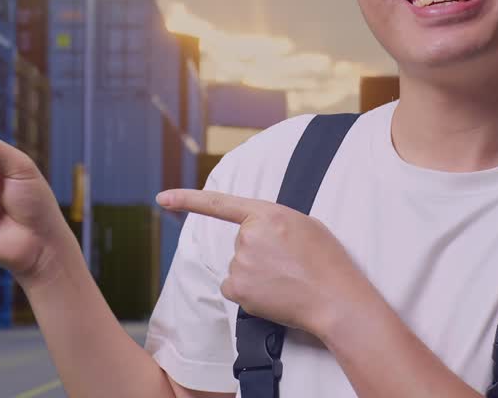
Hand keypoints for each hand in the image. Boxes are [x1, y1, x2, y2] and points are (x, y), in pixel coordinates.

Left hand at [157, 189, 372, 338]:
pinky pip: (234, 288)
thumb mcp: (305, 226)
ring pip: (238, 268)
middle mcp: (248, 235)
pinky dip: (249, 293)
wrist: (335, 298)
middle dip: (259, 253)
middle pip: (241, 243)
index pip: (219, 204)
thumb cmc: (327, 262)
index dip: (187, 199)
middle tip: (289, 264)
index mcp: (267, 213)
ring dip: (256, 275)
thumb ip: (273, 222)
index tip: (162, 198)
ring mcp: (240, 262)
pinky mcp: (237, 288)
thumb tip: (255, 233)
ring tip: (287, 280)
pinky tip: (273, 294)